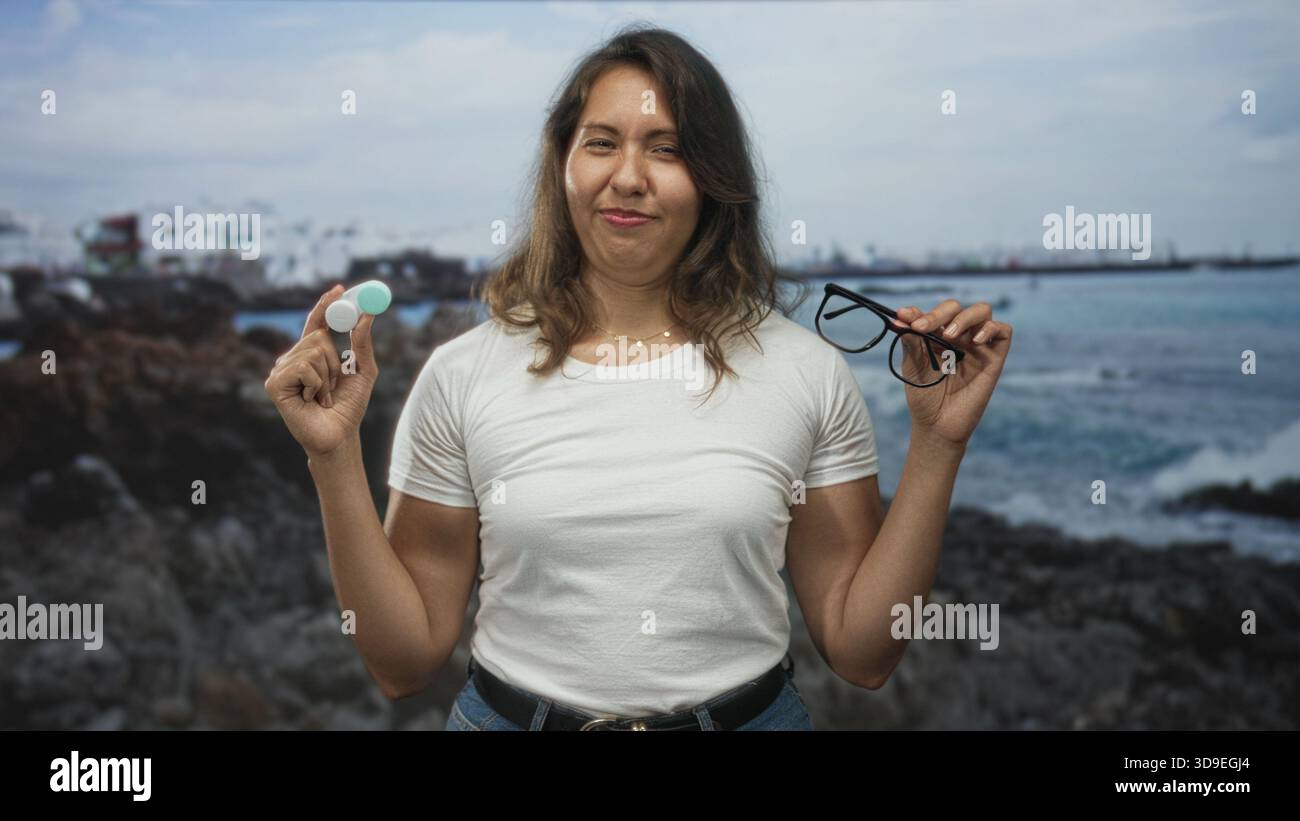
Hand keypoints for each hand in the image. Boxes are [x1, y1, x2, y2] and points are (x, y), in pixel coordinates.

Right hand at [263, 284, 380, 456]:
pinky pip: (303, 367)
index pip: (316, 322)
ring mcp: (280, 370)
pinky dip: (316, 384)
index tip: (340, 289)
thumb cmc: (349, 406)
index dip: (326, 305)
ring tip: (323, 396)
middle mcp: (293, 358)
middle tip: (336, 384)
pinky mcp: (274, 383)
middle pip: (317, 336)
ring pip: (312, 351)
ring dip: (327, 376)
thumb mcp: (363, 370)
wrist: (339, 435)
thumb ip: (362, 342)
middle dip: (335, 360)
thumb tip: (367, 314)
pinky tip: (312, 400)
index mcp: (311, 353)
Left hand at [888, 299, 1011, 446]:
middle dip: (939, 313)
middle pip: (957, 308)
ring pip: (982, 312)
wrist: (937, 425)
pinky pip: (1003, 332)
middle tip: (923, 327)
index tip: (902, 316)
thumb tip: (901, 318)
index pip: (933, 314)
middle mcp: (959, 337)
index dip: (918, 312)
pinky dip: (991, 329)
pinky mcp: (994, 359)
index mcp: (937, 336)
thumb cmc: (924, 397)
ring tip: (948, 336)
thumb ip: (911, 341)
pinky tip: (975, 342)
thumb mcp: (913, 366)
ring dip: (964, 317)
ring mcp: (978, 346)